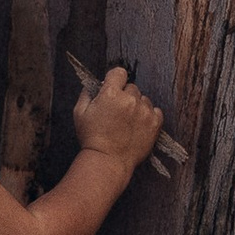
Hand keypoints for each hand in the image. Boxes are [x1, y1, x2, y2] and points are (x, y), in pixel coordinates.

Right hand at [72, 59, 164, 177]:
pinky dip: (149, 115)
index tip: (113, 88)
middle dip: (125, 96)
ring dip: (137, 106)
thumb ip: (86, 94)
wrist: (108, 161)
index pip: (119, 72)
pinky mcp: (154, 124)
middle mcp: (130, 100)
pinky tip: (138, 125)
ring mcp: (144, 112)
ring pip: (143, 99)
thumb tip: (95, 85)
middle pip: (132, 87)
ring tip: (127, 122)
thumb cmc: (92, 138)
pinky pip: (155, 111)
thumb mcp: (79, 113)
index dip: (115, 80)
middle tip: (117, 112)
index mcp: (111, 94)